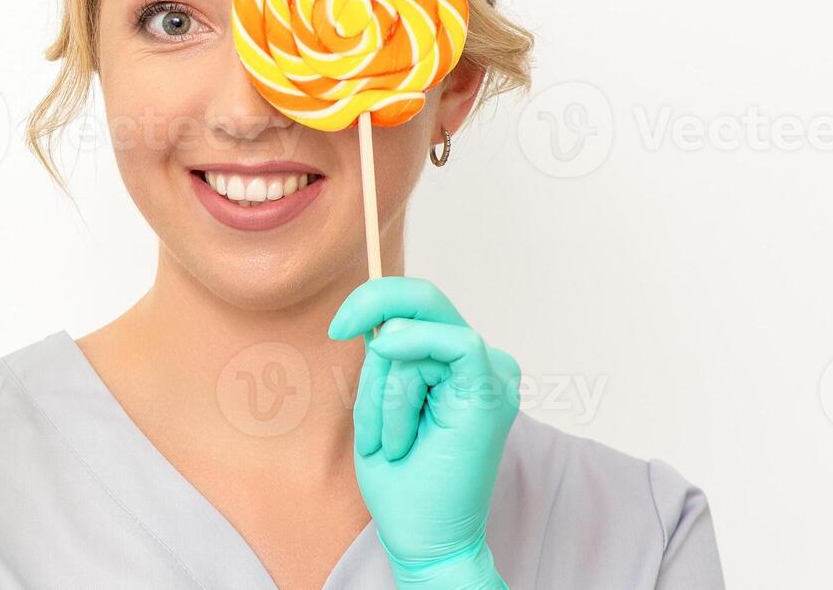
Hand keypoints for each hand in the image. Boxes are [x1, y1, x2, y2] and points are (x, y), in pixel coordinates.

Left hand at [329, 277, 521, 589]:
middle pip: (425, 299)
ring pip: (417, 336)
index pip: (420, 306)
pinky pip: (454, 343)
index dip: (376, 298)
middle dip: (373, 309)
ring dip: (385, 392)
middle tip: (339, 330)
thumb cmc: (401, 476)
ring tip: (394, 442)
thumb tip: (378, 321)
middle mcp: (481, 364)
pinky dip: (411, 373)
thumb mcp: (379, 402)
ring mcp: (493, 375)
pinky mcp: (493, 391)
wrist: (423, 533)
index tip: (339, 327)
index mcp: (456, 366)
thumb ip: (386, 358)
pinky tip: (403, 406)